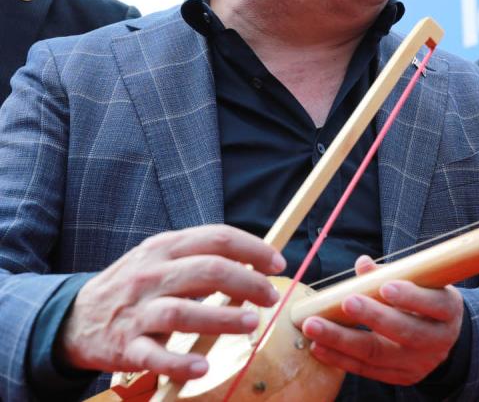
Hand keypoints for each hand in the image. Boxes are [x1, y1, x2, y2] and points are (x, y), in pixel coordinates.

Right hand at [57, 224, 284, 380]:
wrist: (74, 318)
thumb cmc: (135, 287)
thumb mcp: (161, 259)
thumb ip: (201, 256)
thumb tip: (255, 262)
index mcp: (164, 248)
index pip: (217, 238)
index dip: (253, 249)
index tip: (277, 263)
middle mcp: (150, 276)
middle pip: (207, 271)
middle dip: (247, 282)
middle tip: (270, 296)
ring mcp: (137, 312)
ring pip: (183, 311)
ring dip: (222, 318)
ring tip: (251, 323)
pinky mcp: (125, 347)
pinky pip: (154, 356)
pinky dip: (179, 363)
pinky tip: (203, 367)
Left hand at [301, 255, 463, 384]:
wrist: (442, 336)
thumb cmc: (426, 299)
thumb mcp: (421, 283)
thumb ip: (392, 273)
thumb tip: (363, 263)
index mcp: (449, 310)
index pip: (434, 304)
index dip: (411, 296)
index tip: (385, 286)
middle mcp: (439, 340)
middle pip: (406, 332)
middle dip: (373, 317)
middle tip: (346, 302)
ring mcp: (420, 363)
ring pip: (379, 354)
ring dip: (343, 341)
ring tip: (315, 327)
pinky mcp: (402, 378)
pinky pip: (367, 370)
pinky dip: (340, 358)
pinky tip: (318, 347)